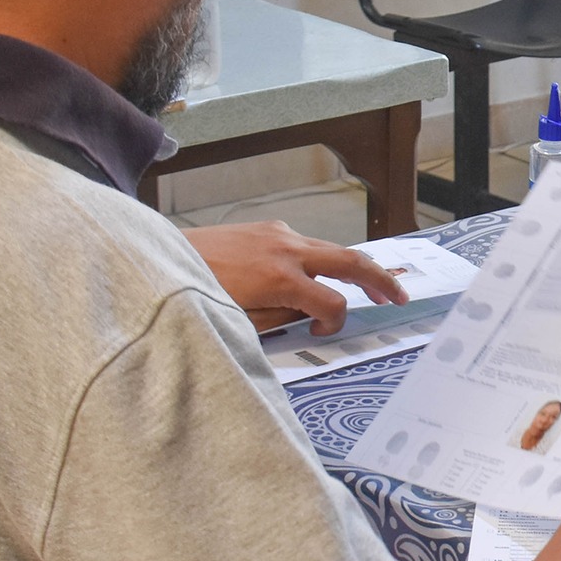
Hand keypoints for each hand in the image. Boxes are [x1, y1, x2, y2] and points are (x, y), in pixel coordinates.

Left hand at [183, 221, 405, 333]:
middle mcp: (287, 251)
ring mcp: (279, 234)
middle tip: (399, 297)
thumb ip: (280, 319)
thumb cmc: (192, 295)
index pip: (333, 303)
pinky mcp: (268, 228)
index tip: (321, 332)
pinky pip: (306, 243)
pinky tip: (315, 274)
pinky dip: (321, 259)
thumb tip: (305, 316)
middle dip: (381, 280)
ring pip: (332, 249)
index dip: (335, 323)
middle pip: (352, 262)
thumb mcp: (239, 321)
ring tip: (372, 285)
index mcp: (282, 280)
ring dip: (355, 268)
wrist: (160, 258)